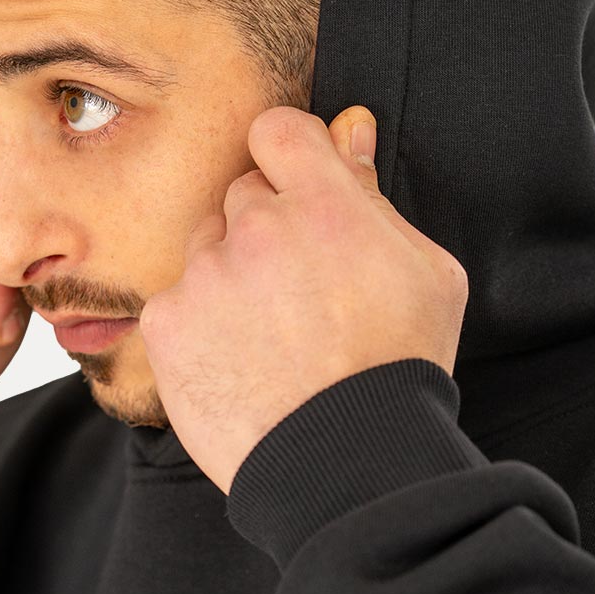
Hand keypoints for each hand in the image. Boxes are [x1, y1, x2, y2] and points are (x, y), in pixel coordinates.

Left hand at [138, 105, 468, 493]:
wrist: (345, 462)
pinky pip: (177, 302)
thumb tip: (351, 133)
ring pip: (207, 249)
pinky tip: (239, 364)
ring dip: (229, 277)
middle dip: (265, 229)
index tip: (295, 185)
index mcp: (324, 205)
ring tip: (270, 339)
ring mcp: (206, 275)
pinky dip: (199, 327)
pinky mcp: (167, 322)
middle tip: (297, 290)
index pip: (278, 131)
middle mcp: (257, 228)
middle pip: (242, 194)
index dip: (287, 156)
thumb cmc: (397, 370)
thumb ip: (376, 197)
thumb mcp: (427, 274)